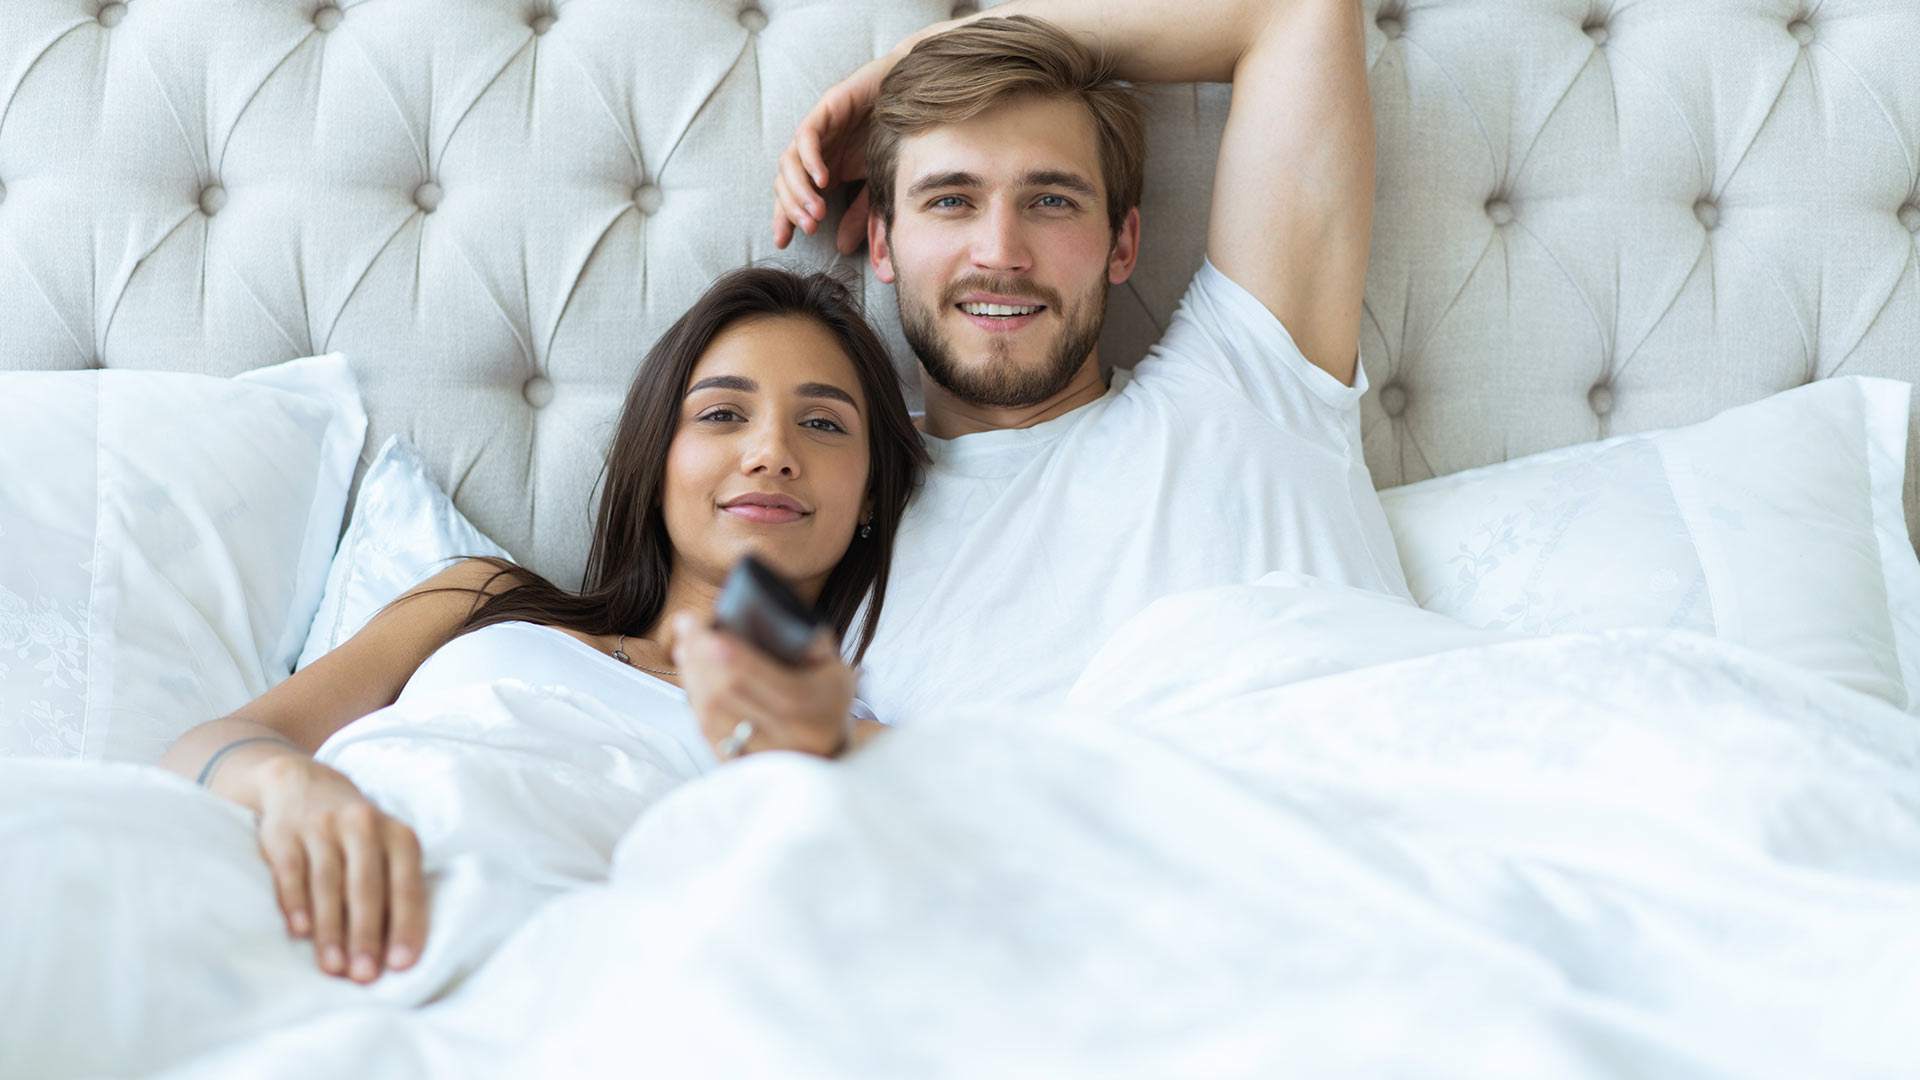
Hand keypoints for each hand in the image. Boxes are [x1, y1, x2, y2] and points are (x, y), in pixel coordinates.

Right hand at [252, 755, 426, 982]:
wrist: (303, 784)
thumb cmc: (356, 835)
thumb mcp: (385, 848)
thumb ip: (393, 889)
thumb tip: (396, 952)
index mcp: (398, 834)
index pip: (406, 885)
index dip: (404, 926)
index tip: (401, 964)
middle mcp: (364, 825)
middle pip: (366, 888)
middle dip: (366, 935)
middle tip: (363, 976)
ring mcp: (323, 827)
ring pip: (328, 884)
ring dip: (330, 930)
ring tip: (333, 967)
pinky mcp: (285, 833)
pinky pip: (291, 872)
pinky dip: (296, 903)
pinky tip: (300, 932)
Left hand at [672, 614, 856, 758]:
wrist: (834, 756)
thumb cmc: (830, 706)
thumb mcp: (836, 670)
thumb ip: (810, 643)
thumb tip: (770, 618)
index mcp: (808, 705)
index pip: (748, 673)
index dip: (716, 647)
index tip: (696, 622)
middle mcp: (785, 734)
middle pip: (723, 691)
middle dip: (697, 654)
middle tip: (686, 627)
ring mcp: (762, 756)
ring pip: (709, 713)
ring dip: (691, 676)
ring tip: (685, 649)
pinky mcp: (743, 768)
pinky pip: (708, 732)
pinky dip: (694, 701)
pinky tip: (692, 679)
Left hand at [771, 53, 895, 253]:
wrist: (918, 97)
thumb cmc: (900, 139)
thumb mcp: (879, 186)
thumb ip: (861, 215)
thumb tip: (843, 247)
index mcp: (824, 169)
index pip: (792, 196)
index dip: (784, 218)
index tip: (784, 242)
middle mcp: (815, 151)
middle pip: (784, 182)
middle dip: (791, 208)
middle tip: (810, 228)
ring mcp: (819, 129)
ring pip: (788, 161)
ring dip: (798, 189)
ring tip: (816, 211)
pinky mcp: (827, 108)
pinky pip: (806, 135)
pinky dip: (810, 159)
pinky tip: (822, 179)